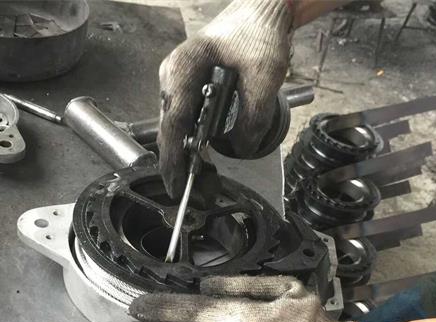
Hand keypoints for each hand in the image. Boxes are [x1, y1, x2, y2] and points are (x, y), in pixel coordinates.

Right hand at [157, 0, 294, 197]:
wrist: (261, 12)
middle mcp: (173, 77)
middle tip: (201, 190)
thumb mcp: (265, 75)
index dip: (173, 157)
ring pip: (178, 127)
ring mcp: (177, 82)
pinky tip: (205, 157)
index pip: (173, 122)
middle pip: (171, 129)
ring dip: (189, 154)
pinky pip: (186, 120)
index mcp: (183, 69)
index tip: (176, 184)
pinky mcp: (187, 88)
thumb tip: (241, 147)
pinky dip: (195, 141)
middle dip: (182, 163)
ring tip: (206, 180)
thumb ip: (254, 115)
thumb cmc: (258, 32)